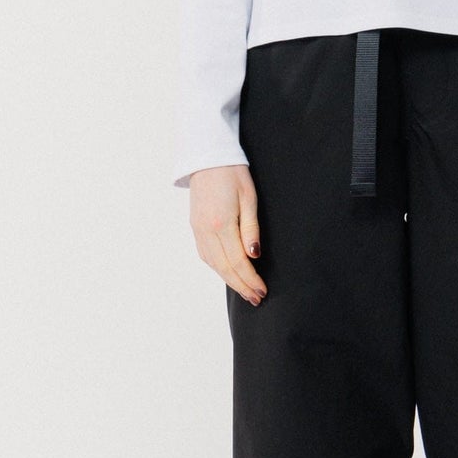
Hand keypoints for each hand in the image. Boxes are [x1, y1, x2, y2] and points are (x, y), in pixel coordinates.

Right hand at [188, 165, 266, 305]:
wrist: (208, 158)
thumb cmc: (233, 174)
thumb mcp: (249, 198)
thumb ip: (251, 229)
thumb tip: (254, 256)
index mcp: (221, 223)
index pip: (238, 261)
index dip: (250, 279)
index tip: (262, 291)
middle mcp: (206, 231)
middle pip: (224, 268)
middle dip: (241, 286)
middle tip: (256, 299)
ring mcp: (198, 230)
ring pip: (213, 264)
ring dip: (230, 280)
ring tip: (245, 291)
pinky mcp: (195, 227)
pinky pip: (206, 255)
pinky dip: (218, 268)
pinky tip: (228, 273)